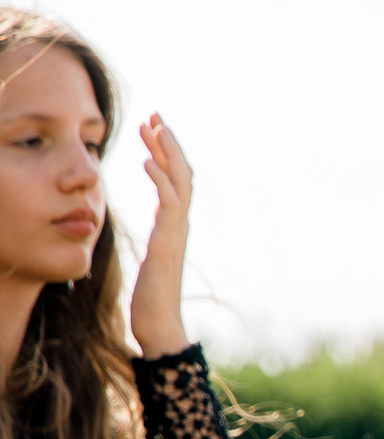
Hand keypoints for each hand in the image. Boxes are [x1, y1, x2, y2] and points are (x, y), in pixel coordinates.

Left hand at [128, 115, 194, 357]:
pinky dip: (160, 179)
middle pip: (181, 173)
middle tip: (157, 115)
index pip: (175, 181)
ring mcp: (177, 232)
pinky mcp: (168, 241)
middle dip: (168, 143)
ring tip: (154, 128)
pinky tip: (148, 162)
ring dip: (166, 153)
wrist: (159, 323)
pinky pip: (169, 203)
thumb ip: (157, 242)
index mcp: (174, 226)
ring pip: (178, 182)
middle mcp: (180, 224)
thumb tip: (158, 235)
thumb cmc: (151, 299)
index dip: (165, 154)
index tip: (153, 129)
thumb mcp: (151, 261)